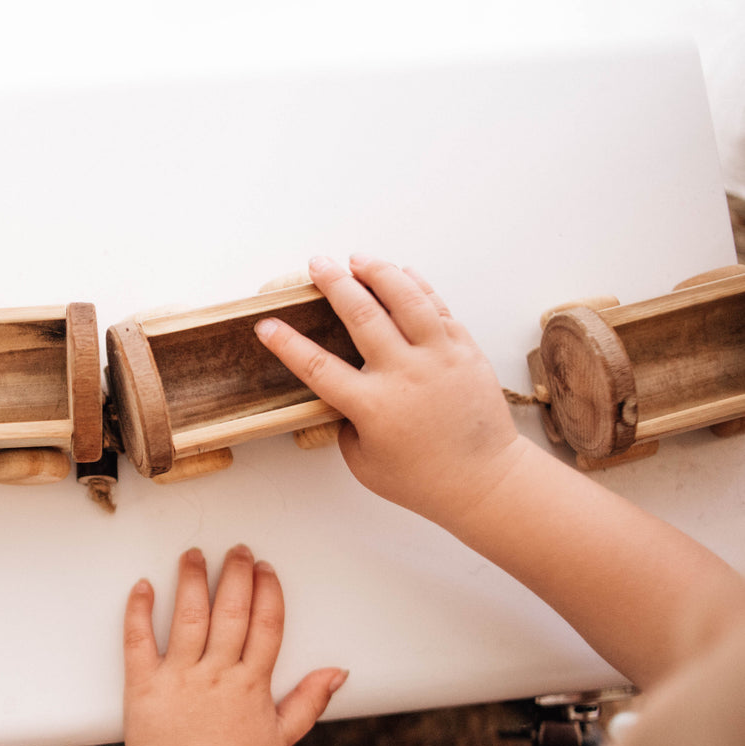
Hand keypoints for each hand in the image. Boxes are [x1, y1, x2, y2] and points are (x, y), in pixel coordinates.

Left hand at [122, 545, 345, 745]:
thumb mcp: (281, 738)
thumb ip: (310, 701)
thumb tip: (338, 672)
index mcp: (251, 685)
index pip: (266, 625)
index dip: (267, 592)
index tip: (265, 569)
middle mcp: (217, 675)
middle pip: (231, 612)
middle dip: (236, 574)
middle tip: (236, 550)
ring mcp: (179, 678)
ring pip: (188, 617)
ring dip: (192, 580)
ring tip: (194, 555)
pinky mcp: (144, 685)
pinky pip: (139, 640)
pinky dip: (140, 610)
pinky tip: (143, 586)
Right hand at [255, 254, 527, 524]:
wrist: (485, 480)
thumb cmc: (422, 480)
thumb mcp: (364, 462)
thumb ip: (346, 423)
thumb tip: (342, 392)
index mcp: (373, 406)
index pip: (318, 367)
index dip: (287, 344)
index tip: (266, 325)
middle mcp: (405, 374)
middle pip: (362, 316)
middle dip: (334, 284)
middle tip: (317, 265)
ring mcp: (439, 358)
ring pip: (406, 300)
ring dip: (378, 273)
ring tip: (358, 259)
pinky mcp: (465, 351)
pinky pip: (438, 308)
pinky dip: (418, 287)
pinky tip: (401, 274)